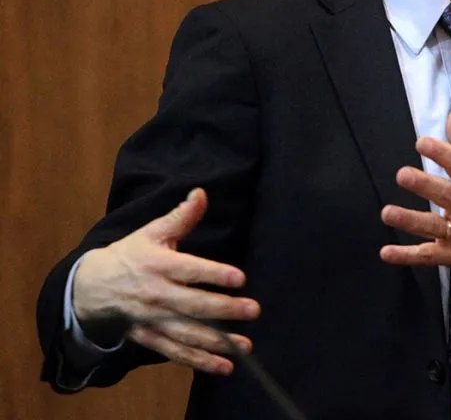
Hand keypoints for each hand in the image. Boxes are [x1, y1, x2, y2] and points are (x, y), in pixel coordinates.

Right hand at [72, 188, 259, 374]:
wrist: (89, 288)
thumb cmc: (129, 255)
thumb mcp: (152, 232)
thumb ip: (181, 216)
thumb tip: (201, 192)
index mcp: (157, 265)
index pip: (189, 270)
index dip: (214, 274)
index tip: (239, 278)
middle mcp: (155, 295)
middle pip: (193, 305)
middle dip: (225, 310)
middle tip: (253, 310)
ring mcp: (152, 320)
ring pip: (187, 333)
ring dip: (218, 342)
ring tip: (245, 345)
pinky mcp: (149, 337)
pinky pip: (176, 352)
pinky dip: (199, 362)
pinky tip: (224, 366)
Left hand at [380, 110, 450, 277]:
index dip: (442, 153)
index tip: (422, 143)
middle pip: (446, 195)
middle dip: (424, 185)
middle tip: (402, 175)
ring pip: (433, 226)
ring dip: (409, 220)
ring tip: (387, 213)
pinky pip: (427, 256)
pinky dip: (406, 256)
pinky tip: (386, 252)